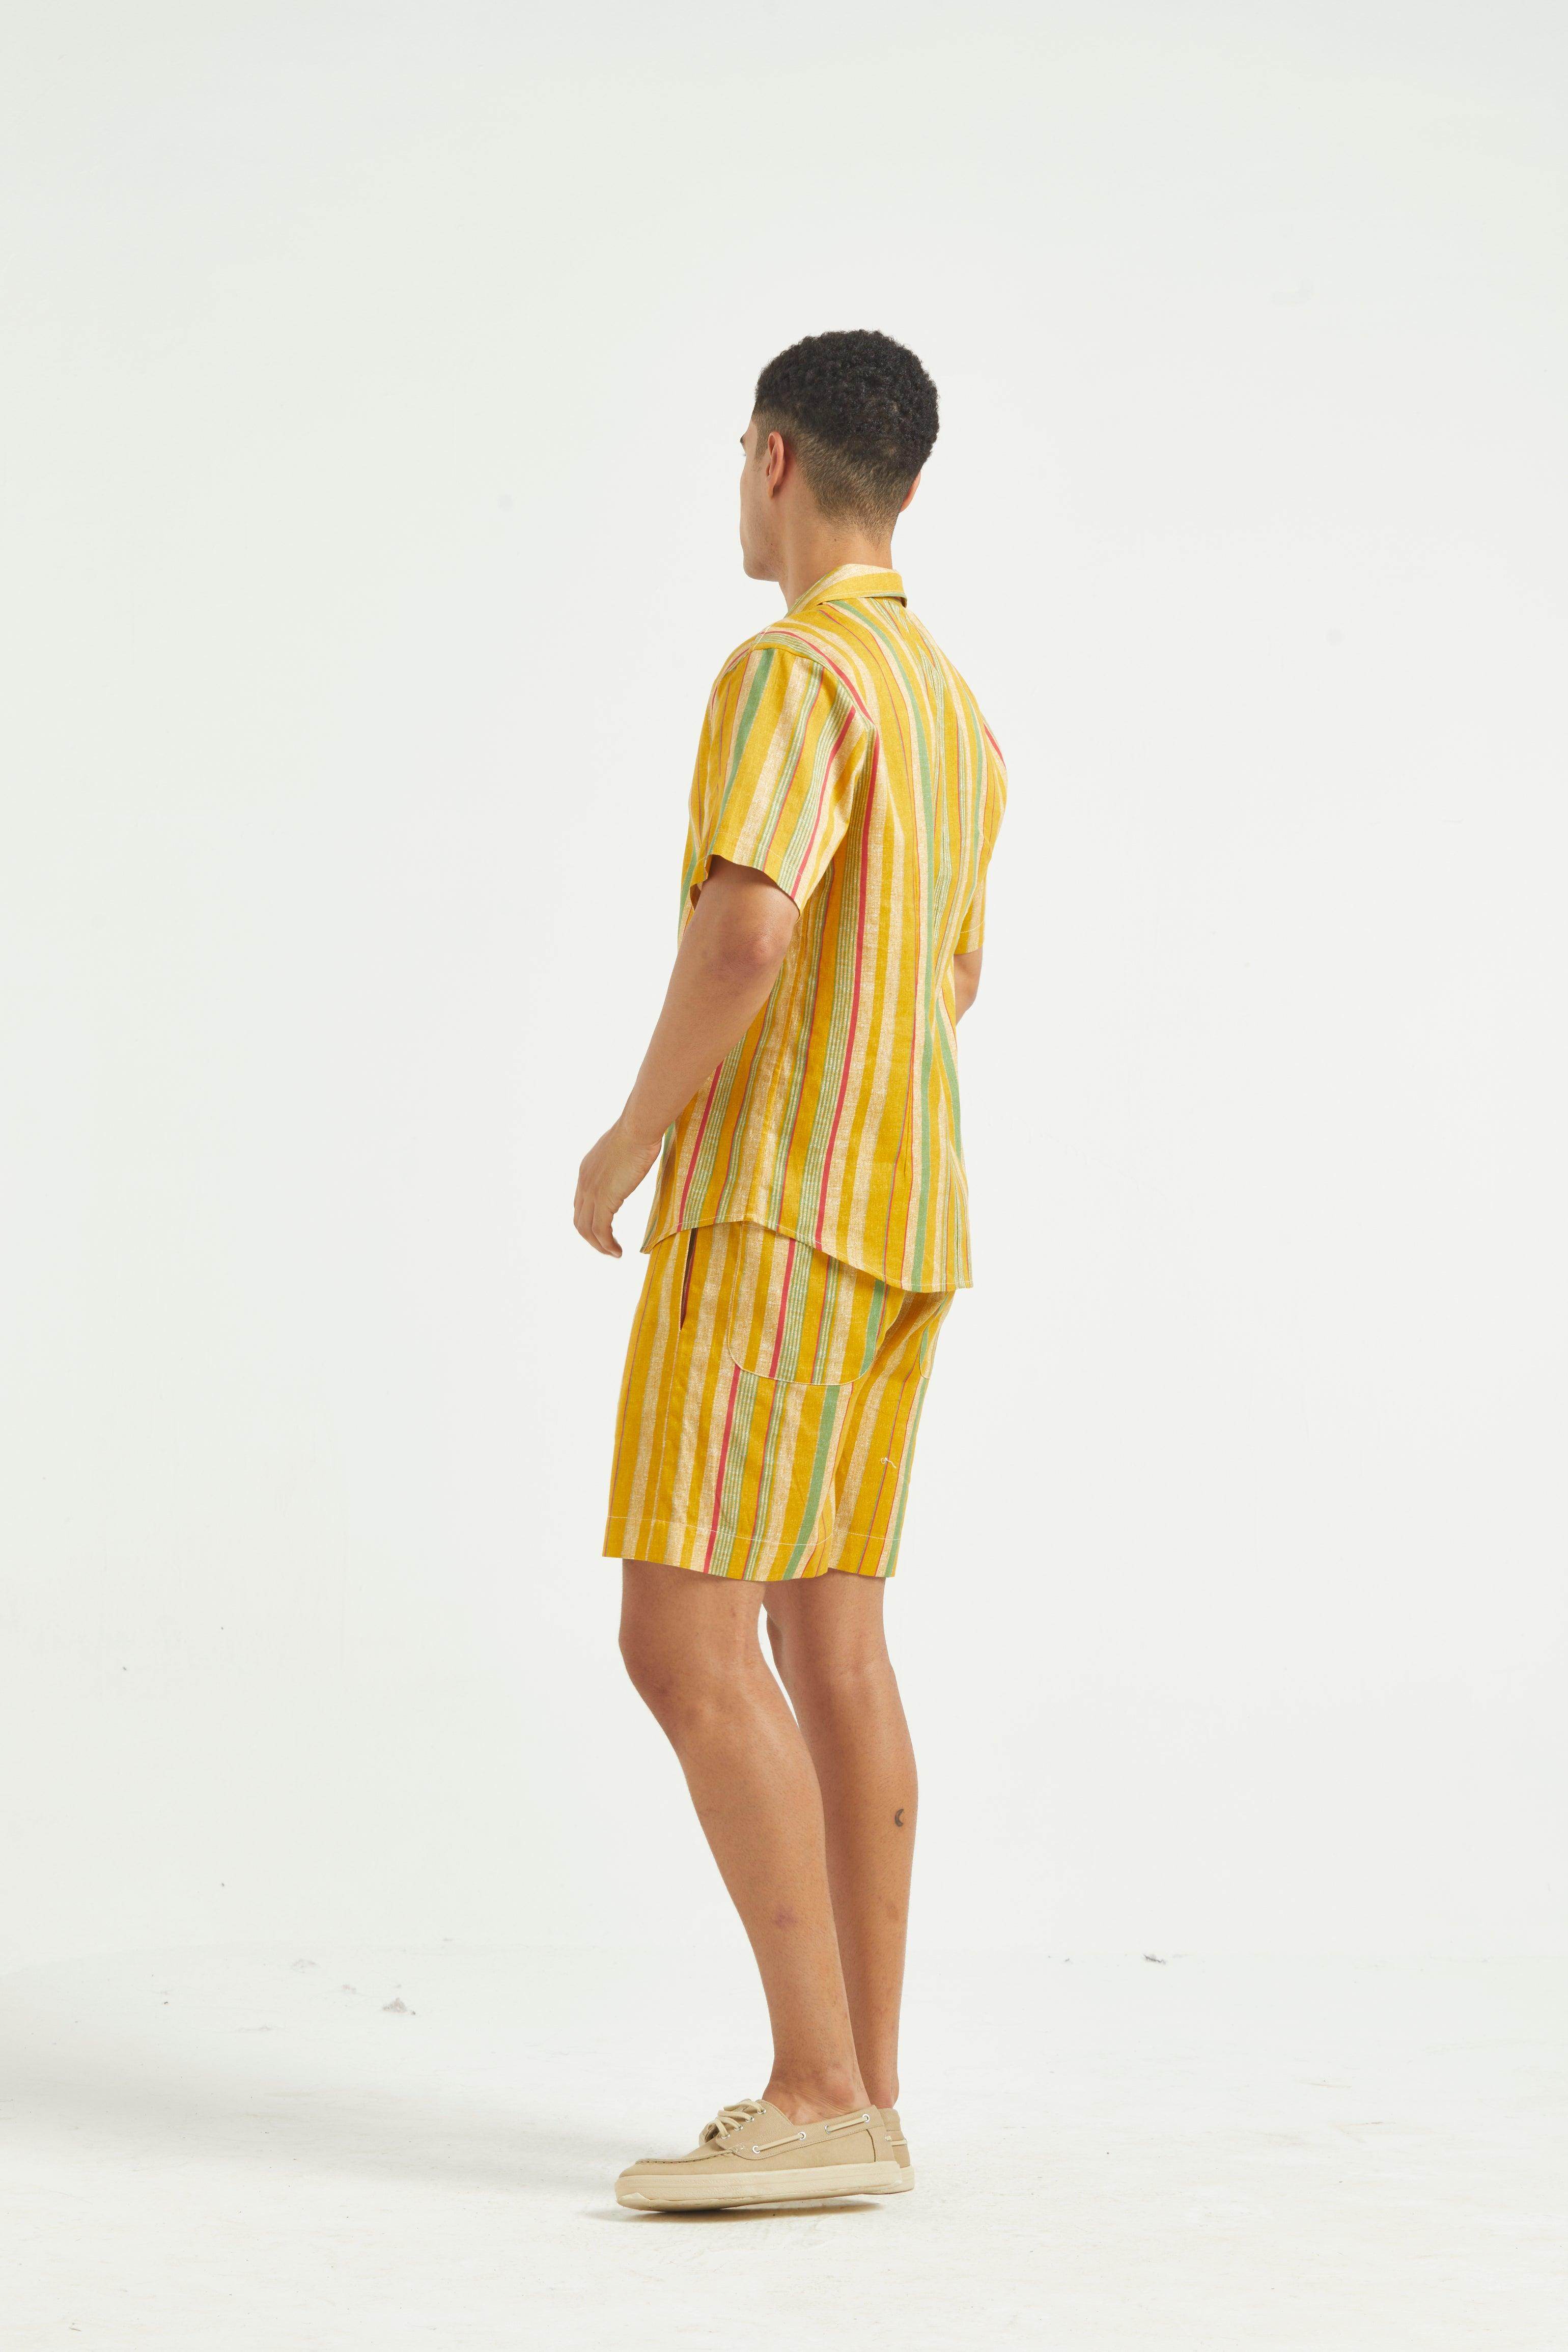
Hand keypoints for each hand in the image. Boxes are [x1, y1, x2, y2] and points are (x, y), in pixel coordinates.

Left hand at [574, 1117, 660, 1256]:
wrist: (638, 1129)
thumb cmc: (638, 1133)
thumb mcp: (622, 1149)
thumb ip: (620, 1160)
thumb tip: (632, 1158)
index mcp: (586, 1171)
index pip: (581, 1204)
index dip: (590, 1221)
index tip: (604, 1231)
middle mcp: (584, 1183)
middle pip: (580, 1220)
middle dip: (591, 1239)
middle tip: (607, 1249)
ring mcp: (591, 1192)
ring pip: (587, 1229)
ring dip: (599, 1246)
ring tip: (613, 1254)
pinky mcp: (604, 1199)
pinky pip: (601, 1230)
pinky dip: (607, 1244)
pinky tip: (618, 1251)